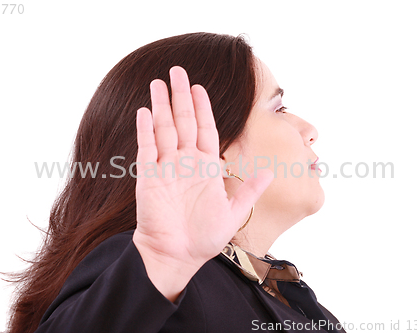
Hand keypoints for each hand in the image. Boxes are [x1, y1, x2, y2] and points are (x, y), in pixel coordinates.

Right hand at [132, 66, 272, 300]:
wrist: (178, 255)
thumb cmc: (205, 237)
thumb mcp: (235, 212)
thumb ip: (250, 189)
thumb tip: (271, 171)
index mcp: (206, 167)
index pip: (205, 129)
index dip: (202, 107)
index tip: (200, 87)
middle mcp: (185, 162)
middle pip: (183, 121)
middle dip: (180, 96)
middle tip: (177, 70)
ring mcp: (166, 168)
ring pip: (163, 129)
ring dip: (161, 105)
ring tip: (159, 82)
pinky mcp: (148, 177)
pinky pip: (146, 148)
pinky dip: (145, 130)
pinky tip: (145, 111)